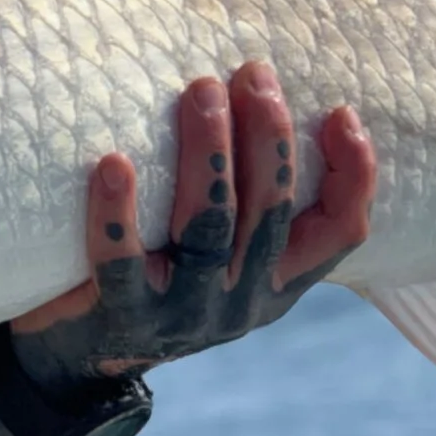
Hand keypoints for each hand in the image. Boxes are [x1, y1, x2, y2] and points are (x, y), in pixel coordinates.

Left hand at [8, 63, 375, 392]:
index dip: (354, 173)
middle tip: (252, 73)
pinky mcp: (123, 314)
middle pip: (271, 210)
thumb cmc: (157, 276)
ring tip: (200, 91)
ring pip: (210, 226)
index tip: (341, 111)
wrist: (81, 361)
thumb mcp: (224, 253)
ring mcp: (184, 310)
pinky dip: (117, 213)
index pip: (342, 231)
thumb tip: (266, 99)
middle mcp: (241, 299)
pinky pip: (121, 261)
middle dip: (269, 136)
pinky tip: (114, 163)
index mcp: (276, 279)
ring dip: (208, 152)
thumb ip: (249, 201)